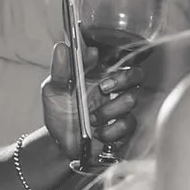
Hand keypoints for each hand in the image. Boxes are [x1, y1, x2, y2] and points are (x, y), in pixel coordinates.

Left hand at [43, 42, 140, 162]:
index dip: (113, 56)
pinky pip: (128, 124)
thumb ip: (60, 70)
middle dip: (122, 79)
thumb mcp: (53, 89)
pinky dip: (110, 130)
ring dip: (108, 110)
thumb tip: (62, 47)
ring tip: (90, 118)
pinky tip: (97, 133)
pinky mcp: (123, 129)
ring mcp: (119, 109)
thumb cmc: (59, 112)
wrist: (58, 142)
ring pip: (131, 100)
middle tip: (103, 87)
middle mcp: (113, 90)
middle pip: (136, 75)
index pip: (118, 59)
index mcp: (99, 76)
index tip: (95, 59)